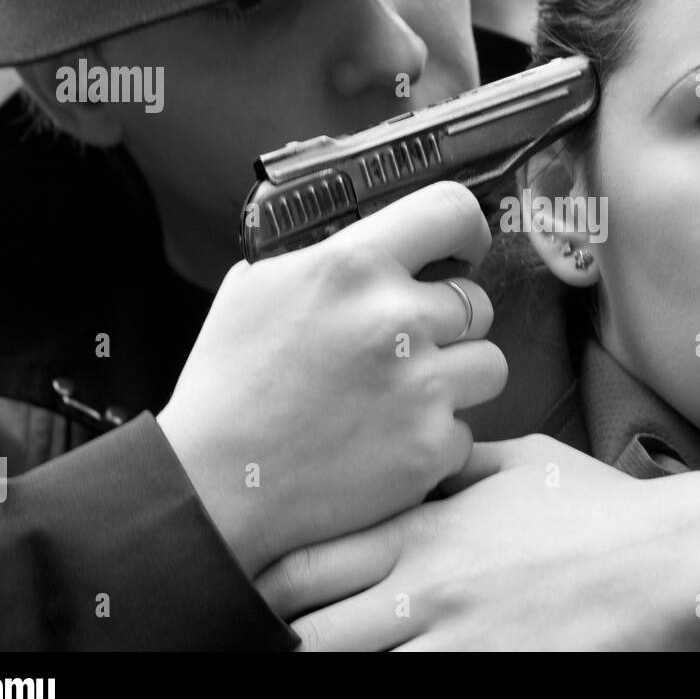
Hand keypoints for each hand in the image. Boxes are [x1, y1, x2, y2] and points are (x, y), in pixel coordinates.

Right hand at [157, 182, 506, 576]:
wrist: (210, 487)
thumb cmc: (227, 386)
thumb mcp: (257, 287)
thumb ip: (326, 258)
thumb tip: (375, 243)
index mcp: (352, 266)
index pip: (452, 211)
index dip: (468, 230)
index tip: (464, 248)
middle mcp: (398, 319)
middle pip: (478, 302)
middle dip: (449, 324)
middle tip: (408, 347)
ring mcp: (422, 388)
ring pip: (488, 365)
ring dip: (456, 379)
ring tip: (403, 396)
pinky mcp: (431, 448)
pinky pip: (464, 430)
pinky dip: (434, 439)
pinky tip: (385, 444)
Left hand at [254, 435, 699, 649]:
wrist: (681, 556)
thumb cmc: (599, 507)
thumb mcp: (519, 461)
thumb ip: (450, 468)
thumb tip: (406, 462)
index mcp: (427, 529)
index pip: (304, 566)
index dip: (268, 589)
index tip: (263, 597)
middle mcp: (428, 589)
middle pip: (308, 635)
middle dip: (286, 643)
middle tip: (284, 644)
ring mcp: (461, 645)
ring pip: (354, 676)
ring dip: (339, 669)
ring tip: (338, 660)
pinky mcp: (496, 681)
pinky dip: (396, 690)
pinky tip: (404, 674)